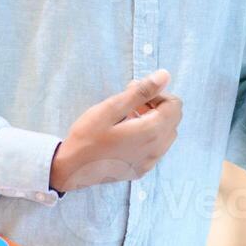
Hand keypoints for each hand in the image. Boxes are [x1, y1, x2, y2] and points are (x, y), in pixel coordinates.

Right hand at [49, 70, 182, 192]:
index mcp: (151, 132)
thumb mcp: (111, 108)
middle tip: (131, 103)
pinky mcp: (142, 170)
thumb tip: (165, 76)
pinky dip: (149, 136)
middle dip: (157, 106)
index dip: (158, 94)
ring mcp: (150, 162)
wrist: (72, 170)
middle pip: (173, 119)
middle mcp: (156, 149)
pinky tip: (126, 134)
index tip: (135, 94)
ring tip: (128, 117)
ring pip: (167, 135)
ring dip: (154, 121)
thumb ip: (141, 91)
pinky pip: (157, 148)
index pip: (174, 105)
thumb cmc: (88, 136)